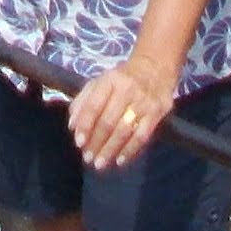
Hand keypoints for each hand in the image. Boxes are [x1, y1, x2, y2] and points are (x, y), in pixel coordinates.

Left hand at [66, 46, 181, 169]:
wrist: (156, 67)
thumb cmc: (122, 79)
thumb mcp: (101, 82)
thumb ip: (84, 101)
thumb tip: (73, 126)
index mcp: (109, 80)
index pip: (94, 105)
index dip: (85, 125)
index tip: (78, 143)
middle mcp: (126, 90)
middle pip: (108, 121)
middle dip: (96, 142)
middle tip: (88, 158)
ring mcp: (143, 101)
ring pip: (124, 130)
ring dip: (110, 149)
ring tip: (100, 163)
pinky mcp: (157, 112)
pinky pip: (142, 135)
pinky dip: (130, 150)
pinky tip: (120, 161)